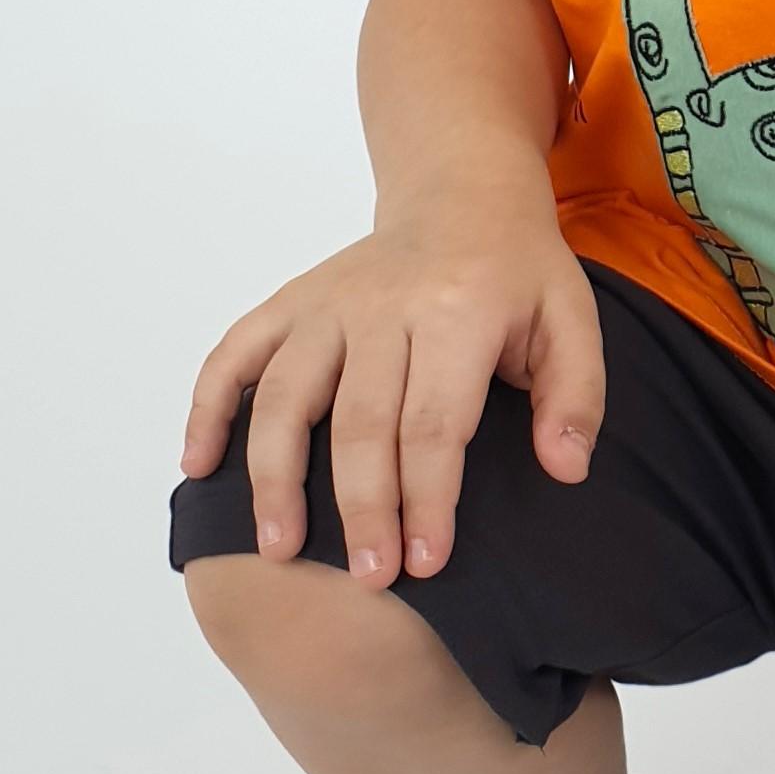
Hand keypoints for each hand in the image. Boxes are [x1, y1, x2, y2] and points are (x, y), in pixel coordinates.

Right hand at [177, 183, 602, 585]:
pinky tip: (199, 466)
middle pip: (360, 422)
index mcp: (457, 312)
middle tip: (367, 579)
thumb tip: (566, 469)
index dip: (427, 499)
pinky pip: (235, 353)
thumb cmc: (519, 273)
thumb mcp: (572, 320)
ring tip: (279, 549)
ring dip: (277, 476)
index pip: (434, 423)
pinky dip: (208, 406)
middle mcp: (382, 305)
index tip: (426, 564)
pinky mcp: (290, 302)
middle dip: (362, 509)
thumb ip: (575, 396)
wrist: (462, 194)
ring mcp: (327, 303)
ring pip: (286, 395)